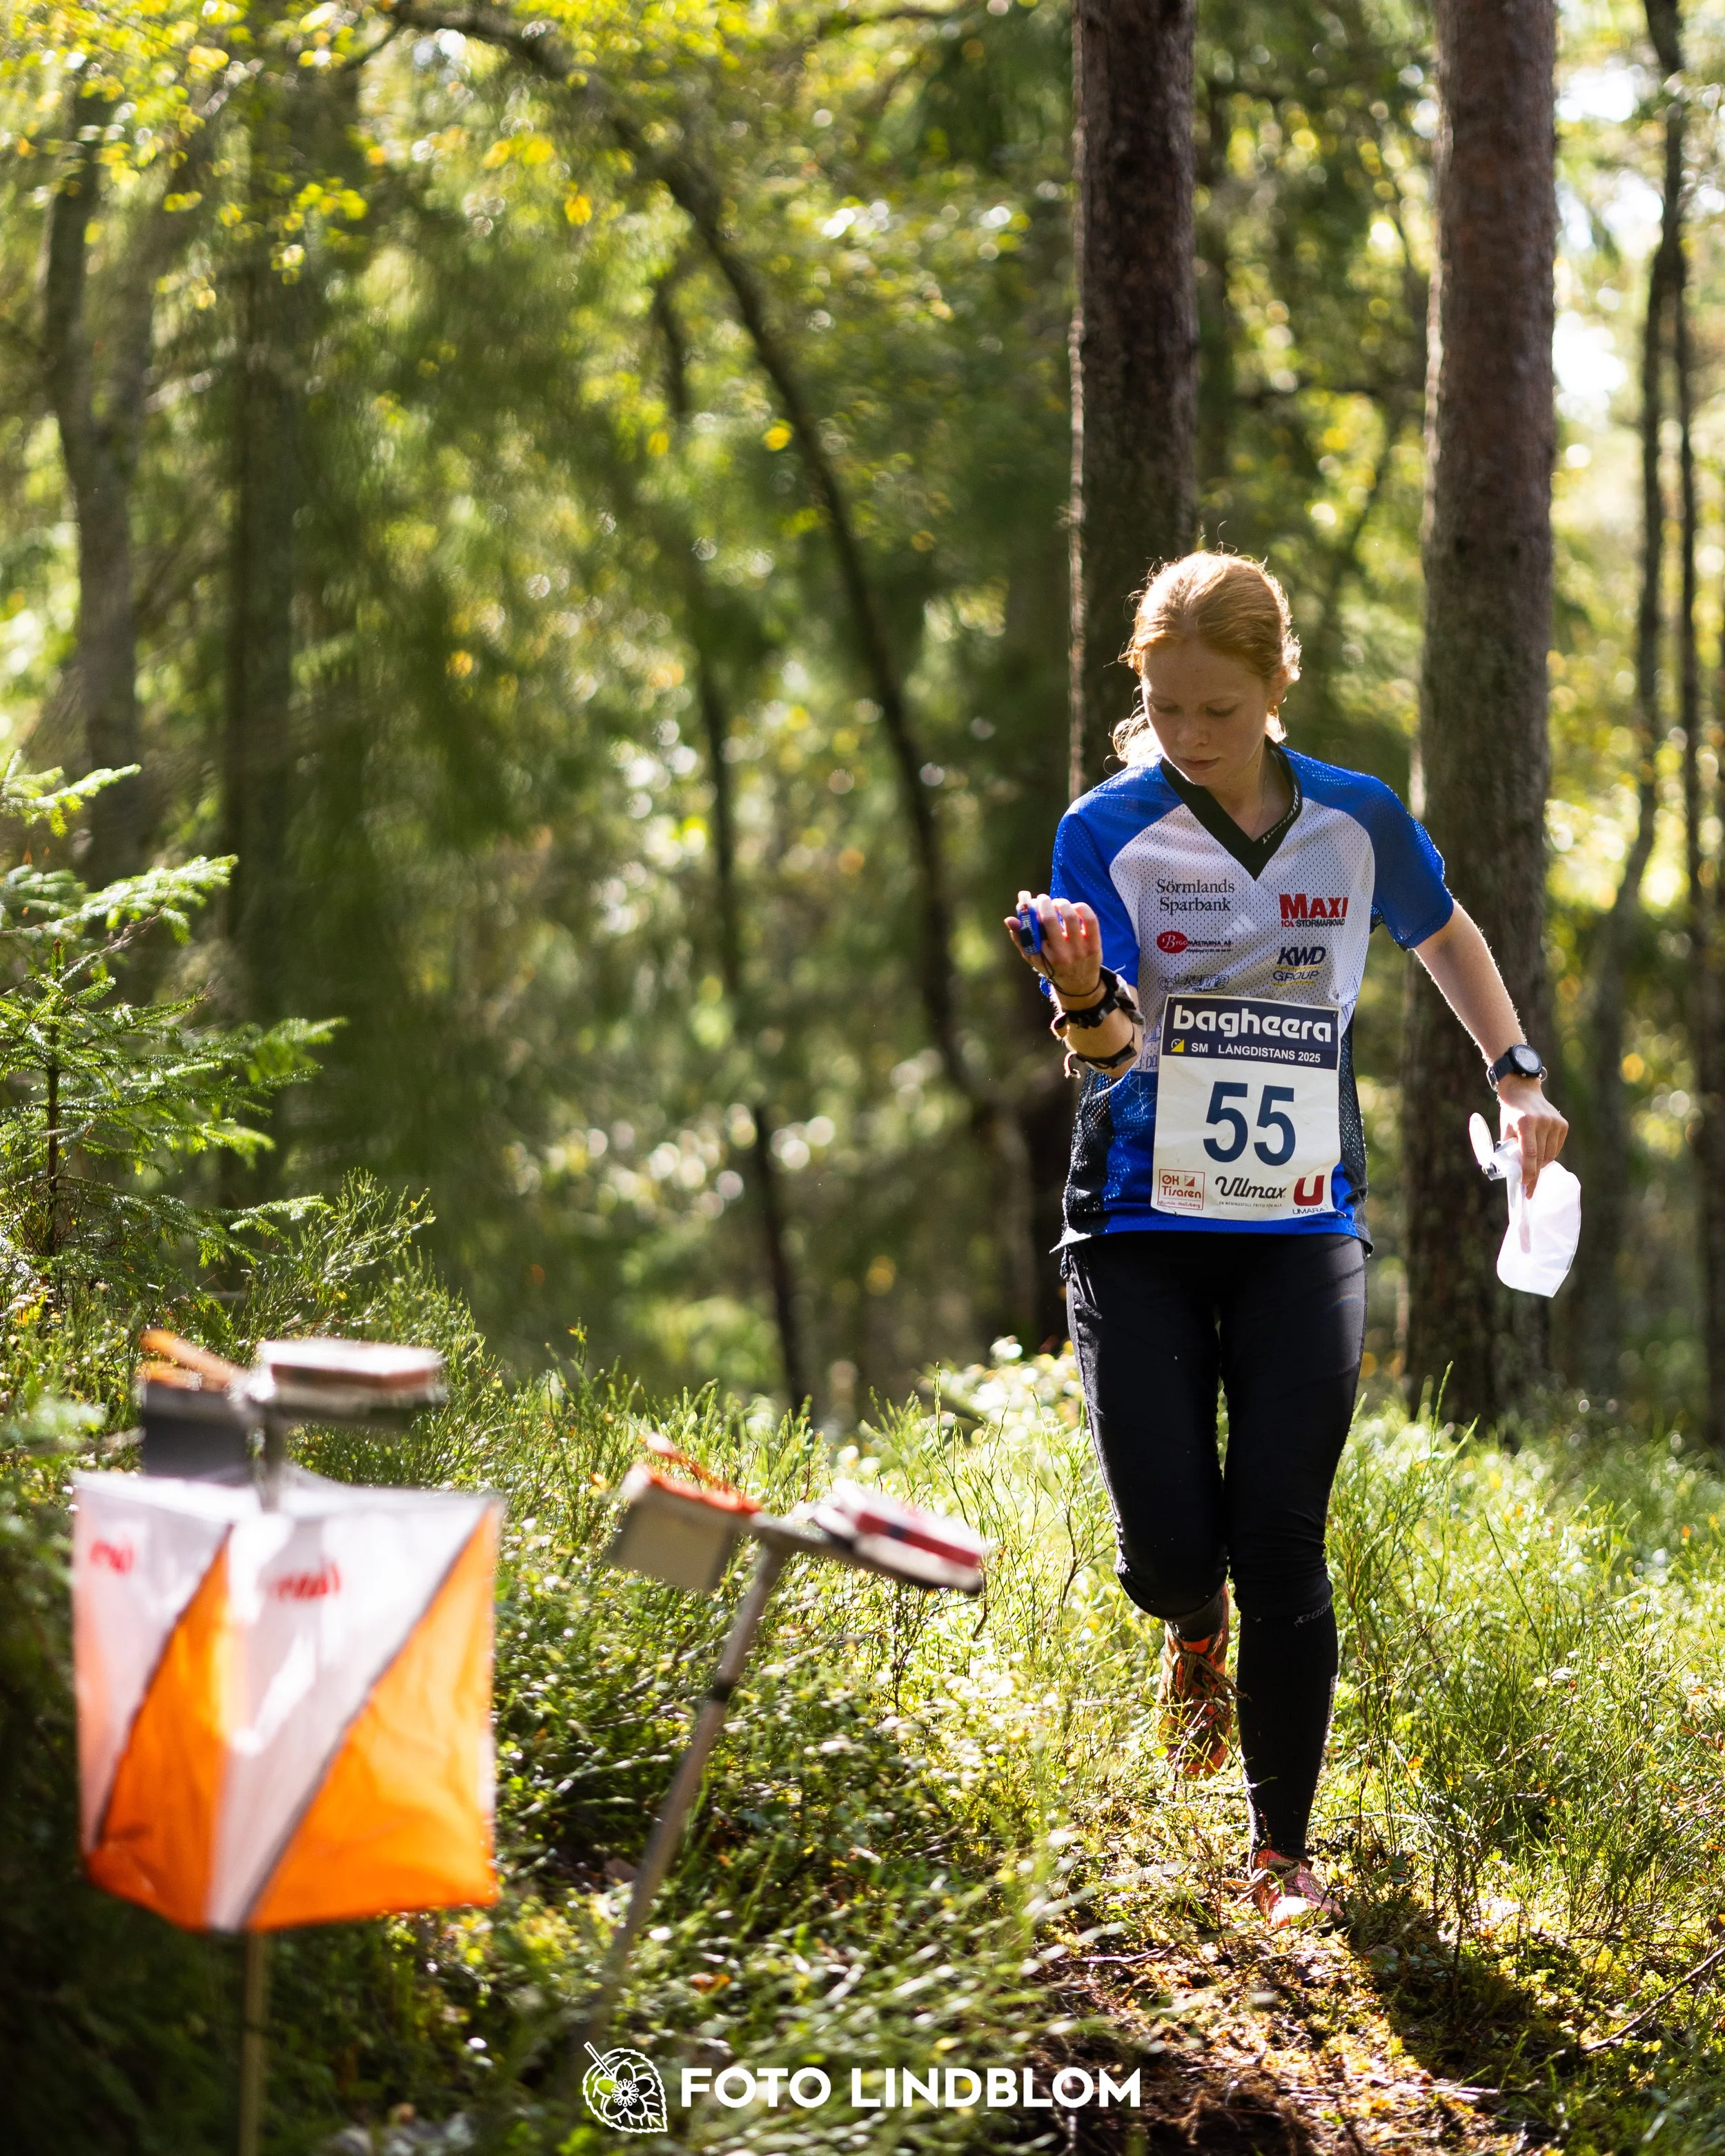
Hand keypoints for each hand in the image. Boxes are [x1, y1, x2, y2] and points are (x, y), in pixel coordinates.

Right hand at [1003, 890, 1104, 1003]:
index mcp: (1045, 956)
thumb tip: (1009, 919)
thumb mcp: (1034, 958)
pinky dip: (1081, 908)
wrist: (1079, 984)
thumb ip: (1021, 939)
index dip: (1029, 911)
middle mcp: (1062, 953)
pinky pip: (1090, 920)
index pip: (1033, 928)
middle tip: (1042, 899)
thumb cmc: (1052, 967)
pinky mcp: (1094, 945)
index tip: (1028, 903)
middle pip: (1050, 919)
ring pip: (1070, 916)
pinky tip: (1075, 907)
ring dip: (1061, 903)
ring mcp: (1080, 949)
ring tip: (1057, 903)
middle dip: (1043, 903)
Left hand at [1497, 1076, 1567, 1196]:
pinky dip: (1548, 1154)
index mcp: (1526, 1123)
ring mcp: (1555, 1122)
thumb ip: (1510, 1149)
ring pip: (1550, 1154)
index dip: (1528, 1172)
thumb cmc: (1511, 1113)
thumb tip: (1514, 1172)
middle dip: (1535, 1175)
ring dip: (1541, 1165)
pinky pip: (1556, 1147)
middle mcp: (1543, 1122)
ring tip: (1533, 1171)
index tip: (1526, 1186)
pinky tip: (1541, 1155)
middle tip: (1530, 1190)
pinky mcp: (1563, 1124)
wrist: (1522, 1091)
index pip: (1529, 1153)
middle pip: (1541, 1157)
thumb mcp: (1505, 1130)